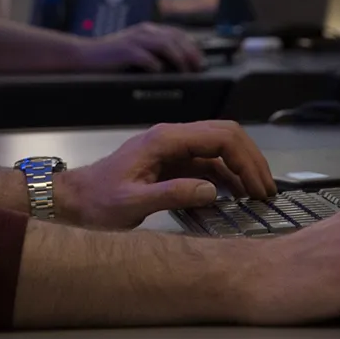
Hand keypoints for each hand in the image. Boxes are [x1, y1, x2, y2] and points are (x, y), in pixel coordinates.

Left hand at [54, 120, 276, 229]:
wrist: (73, 200)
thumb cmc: (96, 201)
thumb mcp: (132, 203)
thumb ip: (172, 195)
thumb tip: (212, 191)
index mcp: (165, 140)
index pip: (220, 135)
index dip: (246, 159)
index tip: (258, 187)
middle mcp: (172, 139)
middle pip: (226, 136)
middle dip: (250, 161)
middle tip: (266, 191)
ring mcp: (173, 150)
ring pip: (220, 149)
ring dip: (241, 169)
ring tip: (258, 196)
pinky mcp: (172, 164)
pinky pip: (208, 164)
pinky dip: (227, 178)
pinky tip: (236, 197)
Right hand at [78, 21, 204, 72]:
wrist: (82, 56)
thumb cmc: (108, 57)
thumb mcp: (133, 49)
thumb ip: (152, 52)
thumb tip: (175, 65)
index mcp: (147, 30)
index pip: (177, 33)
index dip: (192, 46)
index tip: (200, 60)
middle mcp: (143, 32)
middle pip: (175, 37)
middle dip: (190, 52)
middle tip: (199, 67)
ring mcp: (134, 40)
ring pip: (165, 44)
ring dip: (179, 58)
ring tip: (186, 71)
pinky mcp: (126, 51)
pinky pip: (147, 57)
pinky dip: (157, 66)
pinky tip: (161, 73)